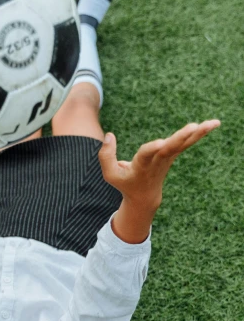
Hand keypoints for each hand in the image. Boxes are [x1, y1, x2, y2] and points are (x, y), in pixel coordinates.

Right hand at [99, 120, 219, 242]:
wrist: (145, 197)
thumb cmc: (126, 183)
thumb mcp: (110, 175)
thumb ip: (106, 156)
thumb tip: (110, 135)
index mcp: (141, 166)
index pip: (146, 155)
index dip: (152, 149)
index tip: (160, 143)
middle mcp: (157, 161)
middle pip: (170, 148)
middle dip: (181, 137)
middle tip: (194, 127)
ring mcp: (168, 158)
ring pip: (184, 144)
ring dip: (199, 133)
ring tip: (214, 123)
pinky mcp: (173, 153)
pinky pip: (188, 142)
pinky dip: (200, 133)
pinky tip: (213, 123)